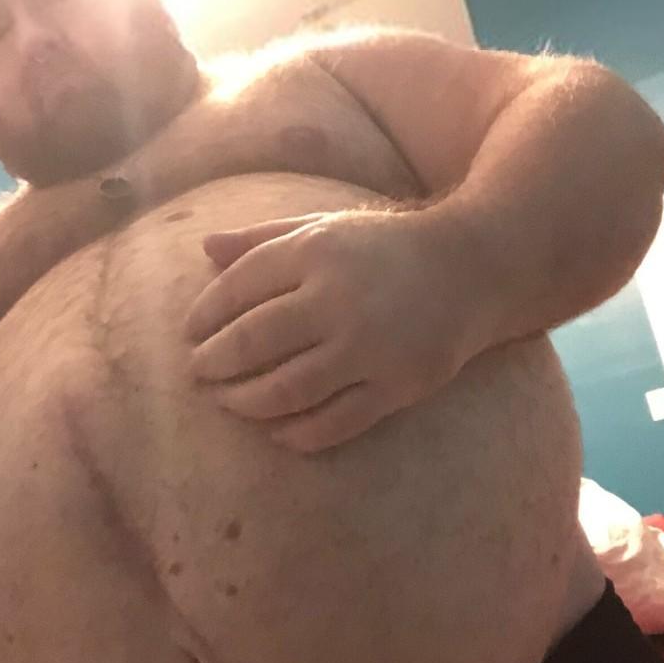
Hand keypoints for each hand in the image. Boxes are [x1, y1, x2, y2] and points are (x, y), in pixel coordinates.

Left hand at [185, 210, 476, 452]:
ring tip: (229, 401)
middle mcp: (340, 297)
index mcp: (317, 251)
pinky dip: (299, 434)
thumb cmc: (385, 247)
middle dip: (215, 362)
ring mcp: (370, 347)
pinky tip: (278, 432)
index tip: (190, 333)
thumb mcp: (325, 228)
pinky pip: (335, 422)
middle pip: (254, 341)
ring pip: (288, 390)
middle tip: (198, 372)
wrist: (473, 269)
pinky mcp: (398, 385)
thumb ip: (264, 239)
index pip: (240, 286)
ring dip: (247, 402)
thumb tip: (203, 249)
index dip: (205, 314)